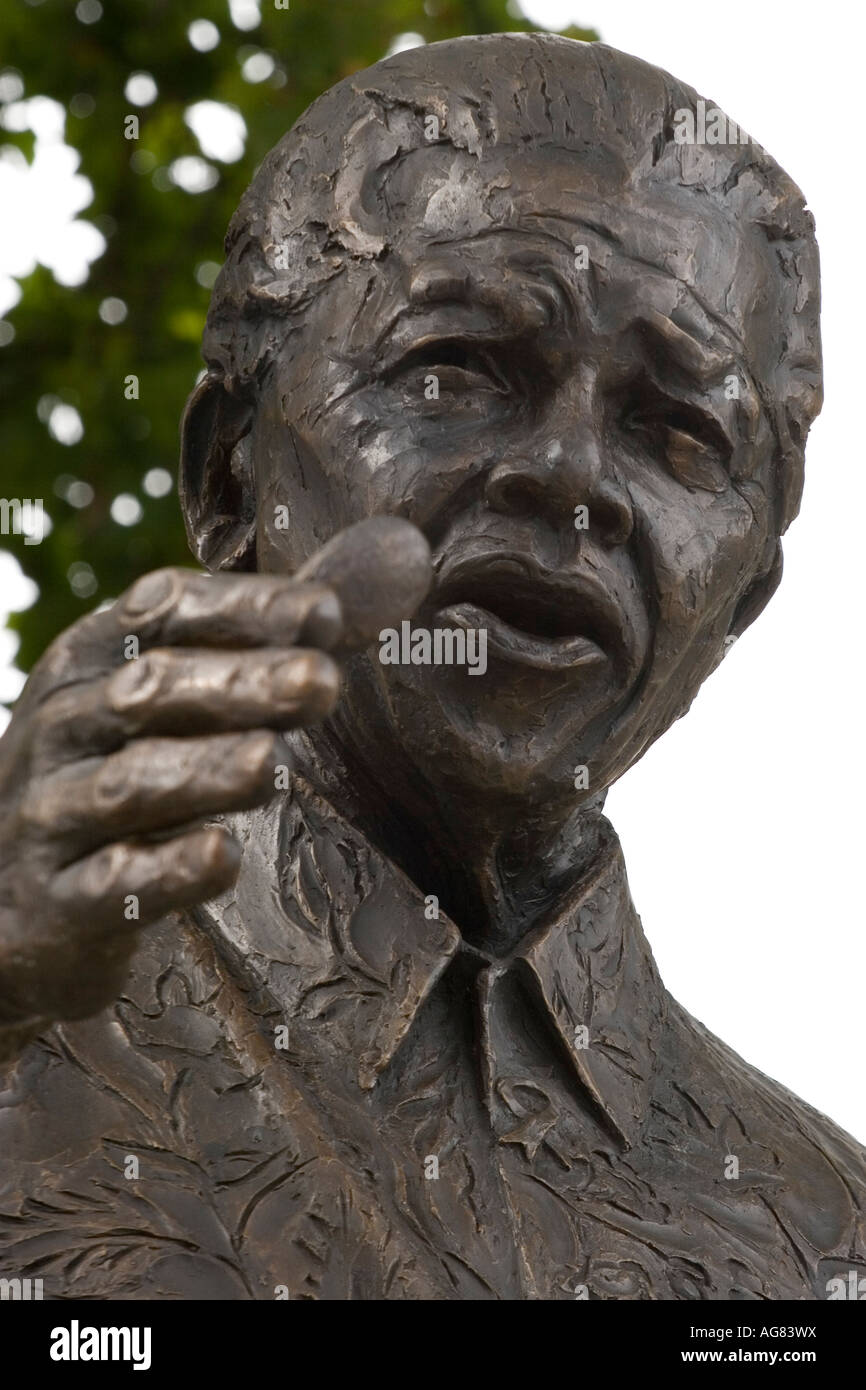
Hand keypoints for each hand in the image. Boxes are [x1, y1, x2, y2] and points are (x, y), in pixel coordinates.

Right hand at [0, 516, 429, 1029]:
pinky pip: (112, 885)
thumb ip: (267, 639)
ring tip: (268, 760)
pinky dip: (165, 872)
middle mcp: (62, 726)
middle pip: (149, 691)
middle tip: (323, 682)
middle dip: (238, 683)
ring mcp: (51, 813)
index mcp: (91, 660)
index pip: (161, 612)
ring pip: (127, 785)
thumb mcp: (166, 698)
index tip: (324, 610)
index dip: (240, 607)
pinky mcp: (59, 901)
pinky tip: (223, 858)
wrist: (10, 897)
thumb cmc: (114, 771)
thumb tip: (391, 570)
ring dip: (201, 770)